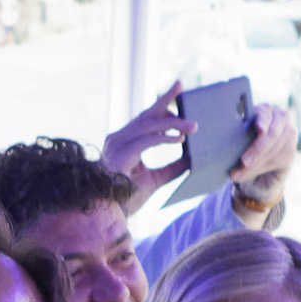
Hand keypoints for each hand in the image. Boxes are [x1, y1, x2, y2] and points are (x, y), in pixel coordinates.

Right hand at [100, 82, 188, 205]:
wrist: (108, 215)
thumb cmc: (126, 198)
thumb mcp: (156, 180)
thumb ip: (172, 168)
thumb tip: (192, 159)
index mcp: (125, 141)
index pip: (146, 117)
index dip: (161, 103)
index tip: (177, 90)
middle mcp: (118, 138)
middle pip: (146, 114)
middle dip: (165, 99)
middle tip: (181, 86)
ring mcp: (117, 144)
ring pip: (148, 125)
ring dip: (172, 123)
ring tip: (192, 126)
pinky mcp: (120, 153)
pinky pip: (146, 140)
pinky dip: (164, 138)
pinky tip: (180, 139)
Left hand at [231, 103, 295, 214]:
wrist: (260, 160)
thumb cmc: (244, 145)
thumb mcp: (237, 141)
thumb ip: (233, 143)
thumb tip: (220, 152)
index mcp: (263, 110)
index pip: (265, 113)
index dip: (262, 121)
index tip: (259, 129)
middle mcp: (279, 117)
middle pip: (272, 133)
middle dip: (257, 150)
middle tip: (244, 162)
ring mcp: (288, 132)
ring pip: (274, 149)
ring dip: (258, 162)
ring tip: (241, 172)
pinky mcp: (291, 149)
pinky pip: (279, 159)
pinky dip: (264, 167)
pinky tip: (253, 170)